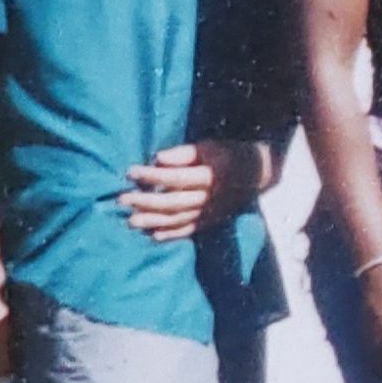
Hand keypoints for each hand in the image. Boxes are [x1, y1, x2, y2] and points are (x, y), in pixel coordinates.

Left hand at [119, 140, 267, 240]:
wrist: (259, 173)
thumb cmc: (229, 154)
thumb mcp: (210, 146)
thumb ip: (185, 154)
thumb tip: (157, 159)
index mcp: (211, 176)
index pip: (176, 177)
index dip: (152, 175)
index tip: (130, 171)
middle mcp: (211, 197)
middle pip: (174, 202)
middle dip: (146, 202)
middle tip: (122, 200)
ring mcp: (212, 212)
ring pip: (179, 219)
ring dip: (153, 221)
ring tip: (131, 221)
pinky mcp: (212, 220)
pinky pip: (190, 230)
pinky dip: (172, 234)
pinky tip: (153, 235)